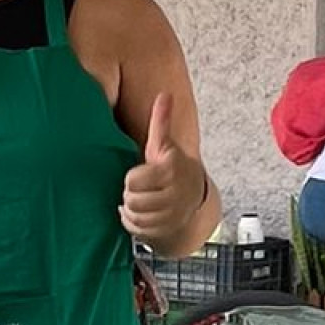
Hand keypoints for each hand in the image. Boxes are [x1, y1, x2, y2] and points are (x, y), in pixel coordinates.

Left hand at [121, 94, 204, 244]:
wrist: (194, 196)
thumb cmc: (171, 166)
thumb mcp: (164, 144)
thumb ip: (161, 121)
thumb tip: (165, 95)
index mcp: (170, 170)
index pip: (133, 180)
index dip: (132, 178)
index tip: (138, 174)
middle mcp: (174, 194)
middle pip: (133, 200)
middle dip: (130, 194)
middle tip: (137, 189)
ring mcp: (171, 214)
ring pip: (135, 215)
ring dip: (131, 209)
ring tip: (137, 199)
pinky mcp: (167, 229)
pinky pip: (139, 230)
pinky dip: (134, 223)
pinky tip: (139, 213)